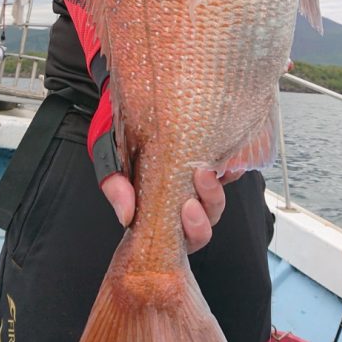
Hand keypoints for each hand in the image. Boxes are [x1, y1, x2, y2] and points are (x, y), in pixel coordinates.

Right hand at [88, 84, 241, 252]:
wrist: (127, 104)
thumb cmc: (118, 138)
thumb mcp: (110, 161)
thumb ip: (116, 187)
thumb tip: (126, 215)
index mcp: (159, 213)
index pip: (182, 236)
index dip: (192, 229)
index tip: (187, 208)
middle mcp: (181, 203)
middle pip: (206, 221)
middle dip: (207, 206)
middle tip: (199, 181)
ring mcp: (196, 183)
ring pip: (217, 201)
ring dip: (216, 190)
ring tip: (207, 170)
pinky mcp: (208, 161)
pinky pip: (228, 172)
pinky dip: (231, 169)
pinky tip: (229, 161)